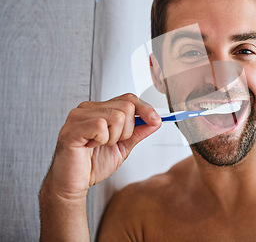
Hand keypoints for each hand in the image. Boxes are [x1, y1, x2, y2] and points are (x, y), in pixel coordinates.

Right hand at [42, 93, 161, 199]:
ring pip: (116, 116)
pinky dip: (103, 140)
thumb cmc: (92, 165)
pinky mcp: (72, 129)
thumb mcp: (123, 146)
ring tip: (100, 145)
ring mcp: (78, 117)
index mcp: (99, 110)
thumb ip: (138, 132)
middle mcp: (87, 109)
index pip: (128, 98)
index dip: (145, 109)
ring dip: (115, 137)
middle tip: (112, 142)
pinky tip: (92, 146)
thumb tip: (156, 121)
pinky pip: (100, 126)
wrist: (72, 184)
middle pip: (126, 106)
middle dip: (128, 130)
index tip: (156, 120)